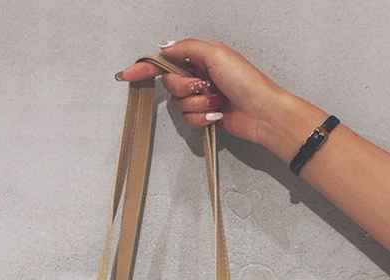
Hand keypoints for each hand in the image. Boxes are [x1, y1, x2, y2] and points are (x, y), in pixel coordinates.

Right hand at [115, 38, 311, 152]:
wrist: (262, 113)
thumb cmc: (245, 81)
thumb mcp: (216, 54)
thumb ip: (187, 48)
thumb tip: (164, 48)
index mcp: (200, 58)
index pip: (166, 61)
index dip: (146, 68)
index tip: (127, 75)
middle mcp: (199, 77)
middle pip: (171, 84)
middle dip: (185, 87)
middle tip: (204, 86)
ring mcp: (202, 99)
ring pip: (180, 105)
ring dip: (198, 104)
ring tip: (218, 102)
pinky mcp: (205, 118)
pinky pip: (189, 120)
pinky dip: (202, 118)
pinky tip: (218, 116)